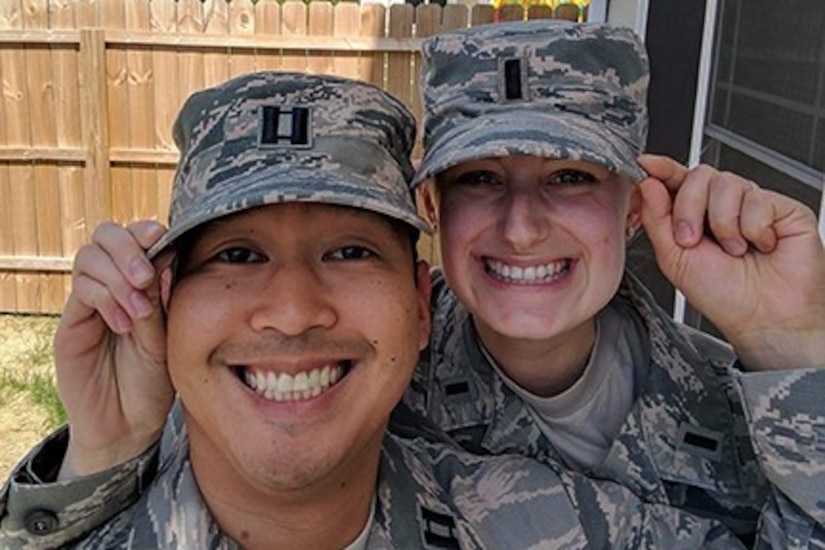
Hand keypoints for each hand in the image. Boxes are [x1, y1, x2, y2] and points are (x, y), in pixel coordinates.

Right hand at [54, 220, 174, 477]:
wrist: (130, 424)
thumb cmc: (156, 379)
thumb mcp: (168, 334)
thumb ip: (163, 296)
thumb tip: (165, 251)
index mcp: (143, 280)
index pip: (137, 236)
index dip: (147, 231)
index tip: (164, 238)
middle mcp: (114, 284)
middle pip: (106, 235)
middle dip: (127, 247)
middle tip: (146, 277)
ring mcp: (90, 302)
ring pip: (89, 258)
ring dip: (117, 278)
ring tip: (140, 312)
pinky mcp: (72, 324)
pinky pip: (81, 292)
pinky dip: (105, 300)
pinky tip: (124, 325)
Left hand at [637, 154, 824, 371]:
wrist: (763, 317)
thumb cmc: (724, 296)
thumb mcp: (674, 259)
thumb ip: (657, 219)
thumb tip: (648, 183)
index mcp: (694, 216)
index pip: (677, 181)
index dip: (662, 169)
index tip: (646, 164)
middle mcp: (722, 207)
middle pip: (698, 176)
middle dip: (689, 209)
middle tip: (693, 241)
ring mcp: (753, 204)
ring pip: (726, 183)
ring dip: (723, 224)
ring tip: (734, 250)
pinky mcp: (783, 207)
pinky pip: (758, 199)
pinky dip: (754, 228)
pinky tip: (761, 246)